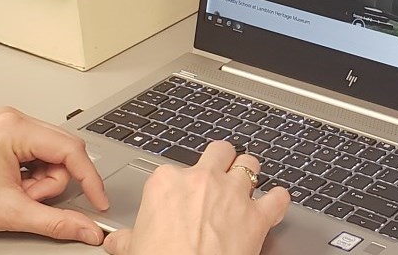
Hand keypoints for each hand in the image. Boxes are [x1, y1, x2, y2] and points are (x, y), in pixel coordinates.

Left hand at [0, 107, 111, 243]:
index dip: (89, 179)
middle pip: (64, 153)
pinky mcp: (11, 138)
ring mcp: (13, 128)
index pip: (70, 150)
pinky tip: (16, 187)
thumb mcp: (12, 213)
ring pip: (55, 158)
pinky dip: (35, 179)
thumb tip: (88, 228)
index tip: (98, 202)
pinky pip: (42, 158)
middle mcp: (15, 120)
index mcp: (15, 128)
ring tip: (16, 194)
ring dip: (42, 184)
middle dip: (52, 183)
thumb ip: (57, 222)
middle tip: (29, 198)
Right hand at [104, 140, 290, 254]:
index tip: (183, 194)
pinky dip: (279, 200)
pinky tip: (276, 203)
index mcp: (167, 183)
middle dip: (222, 161)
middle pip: (219, 152)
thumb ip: (128, 238)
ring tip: (248, 182)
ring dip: (250, 172)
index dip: (182, 183)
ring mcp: (232, 195)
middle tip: (220, 174)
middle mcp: (202, 180)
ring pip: (250, 164)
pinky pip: (278, 198)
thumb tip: (118, 241)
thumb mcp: (134, 247)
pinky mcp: (257, 216)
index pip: (174, 170)